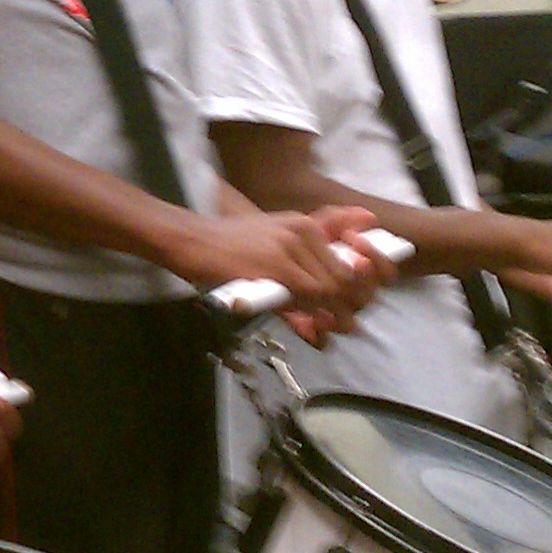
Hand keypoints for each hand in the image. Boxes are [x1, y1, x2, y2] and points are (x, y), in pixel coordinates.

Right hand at [171, 207, 372, 336]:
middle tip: (345, 323)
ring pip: (330, 286)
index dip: (357, 286)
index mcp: (306, 225)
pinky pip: (307, 294)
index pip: (349, 259)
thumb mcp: (274, 236)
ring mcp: (289, 247)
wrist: (194, 242)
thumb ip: (304, 250)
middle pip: (344, 274)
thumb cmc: (232, 246)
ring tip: (333, 327)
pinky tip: (309, 324)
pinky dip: (311, 312)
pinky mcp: (274, 265)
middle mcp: (303, 231)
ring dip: (334, 312)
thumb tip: (339, 266)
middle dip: (349, 302)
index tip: (352, 304)